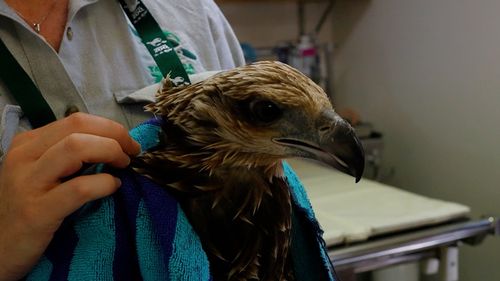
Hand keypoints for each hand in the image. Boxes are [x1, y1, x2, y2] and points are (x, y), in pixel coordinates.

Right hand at [0, 113, 140, 280]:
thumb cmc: (25, 207)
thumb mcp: (39, 172)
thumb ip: (66, 155)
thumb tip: (110, 143)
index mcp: (27, 144)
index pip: (76, 120)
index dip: (110, 127)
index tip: (128, 142)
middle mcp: (24, 157)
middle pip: (78, 127)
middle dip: (115, 135)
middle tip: (132, 152)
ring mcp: (28, 183)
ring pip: (77, 148)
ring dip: (110, 152)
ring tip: (122, 166)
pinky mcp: (37, 212)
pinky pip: (79, 188)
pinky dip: (103, 183)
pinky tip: (112, 187)